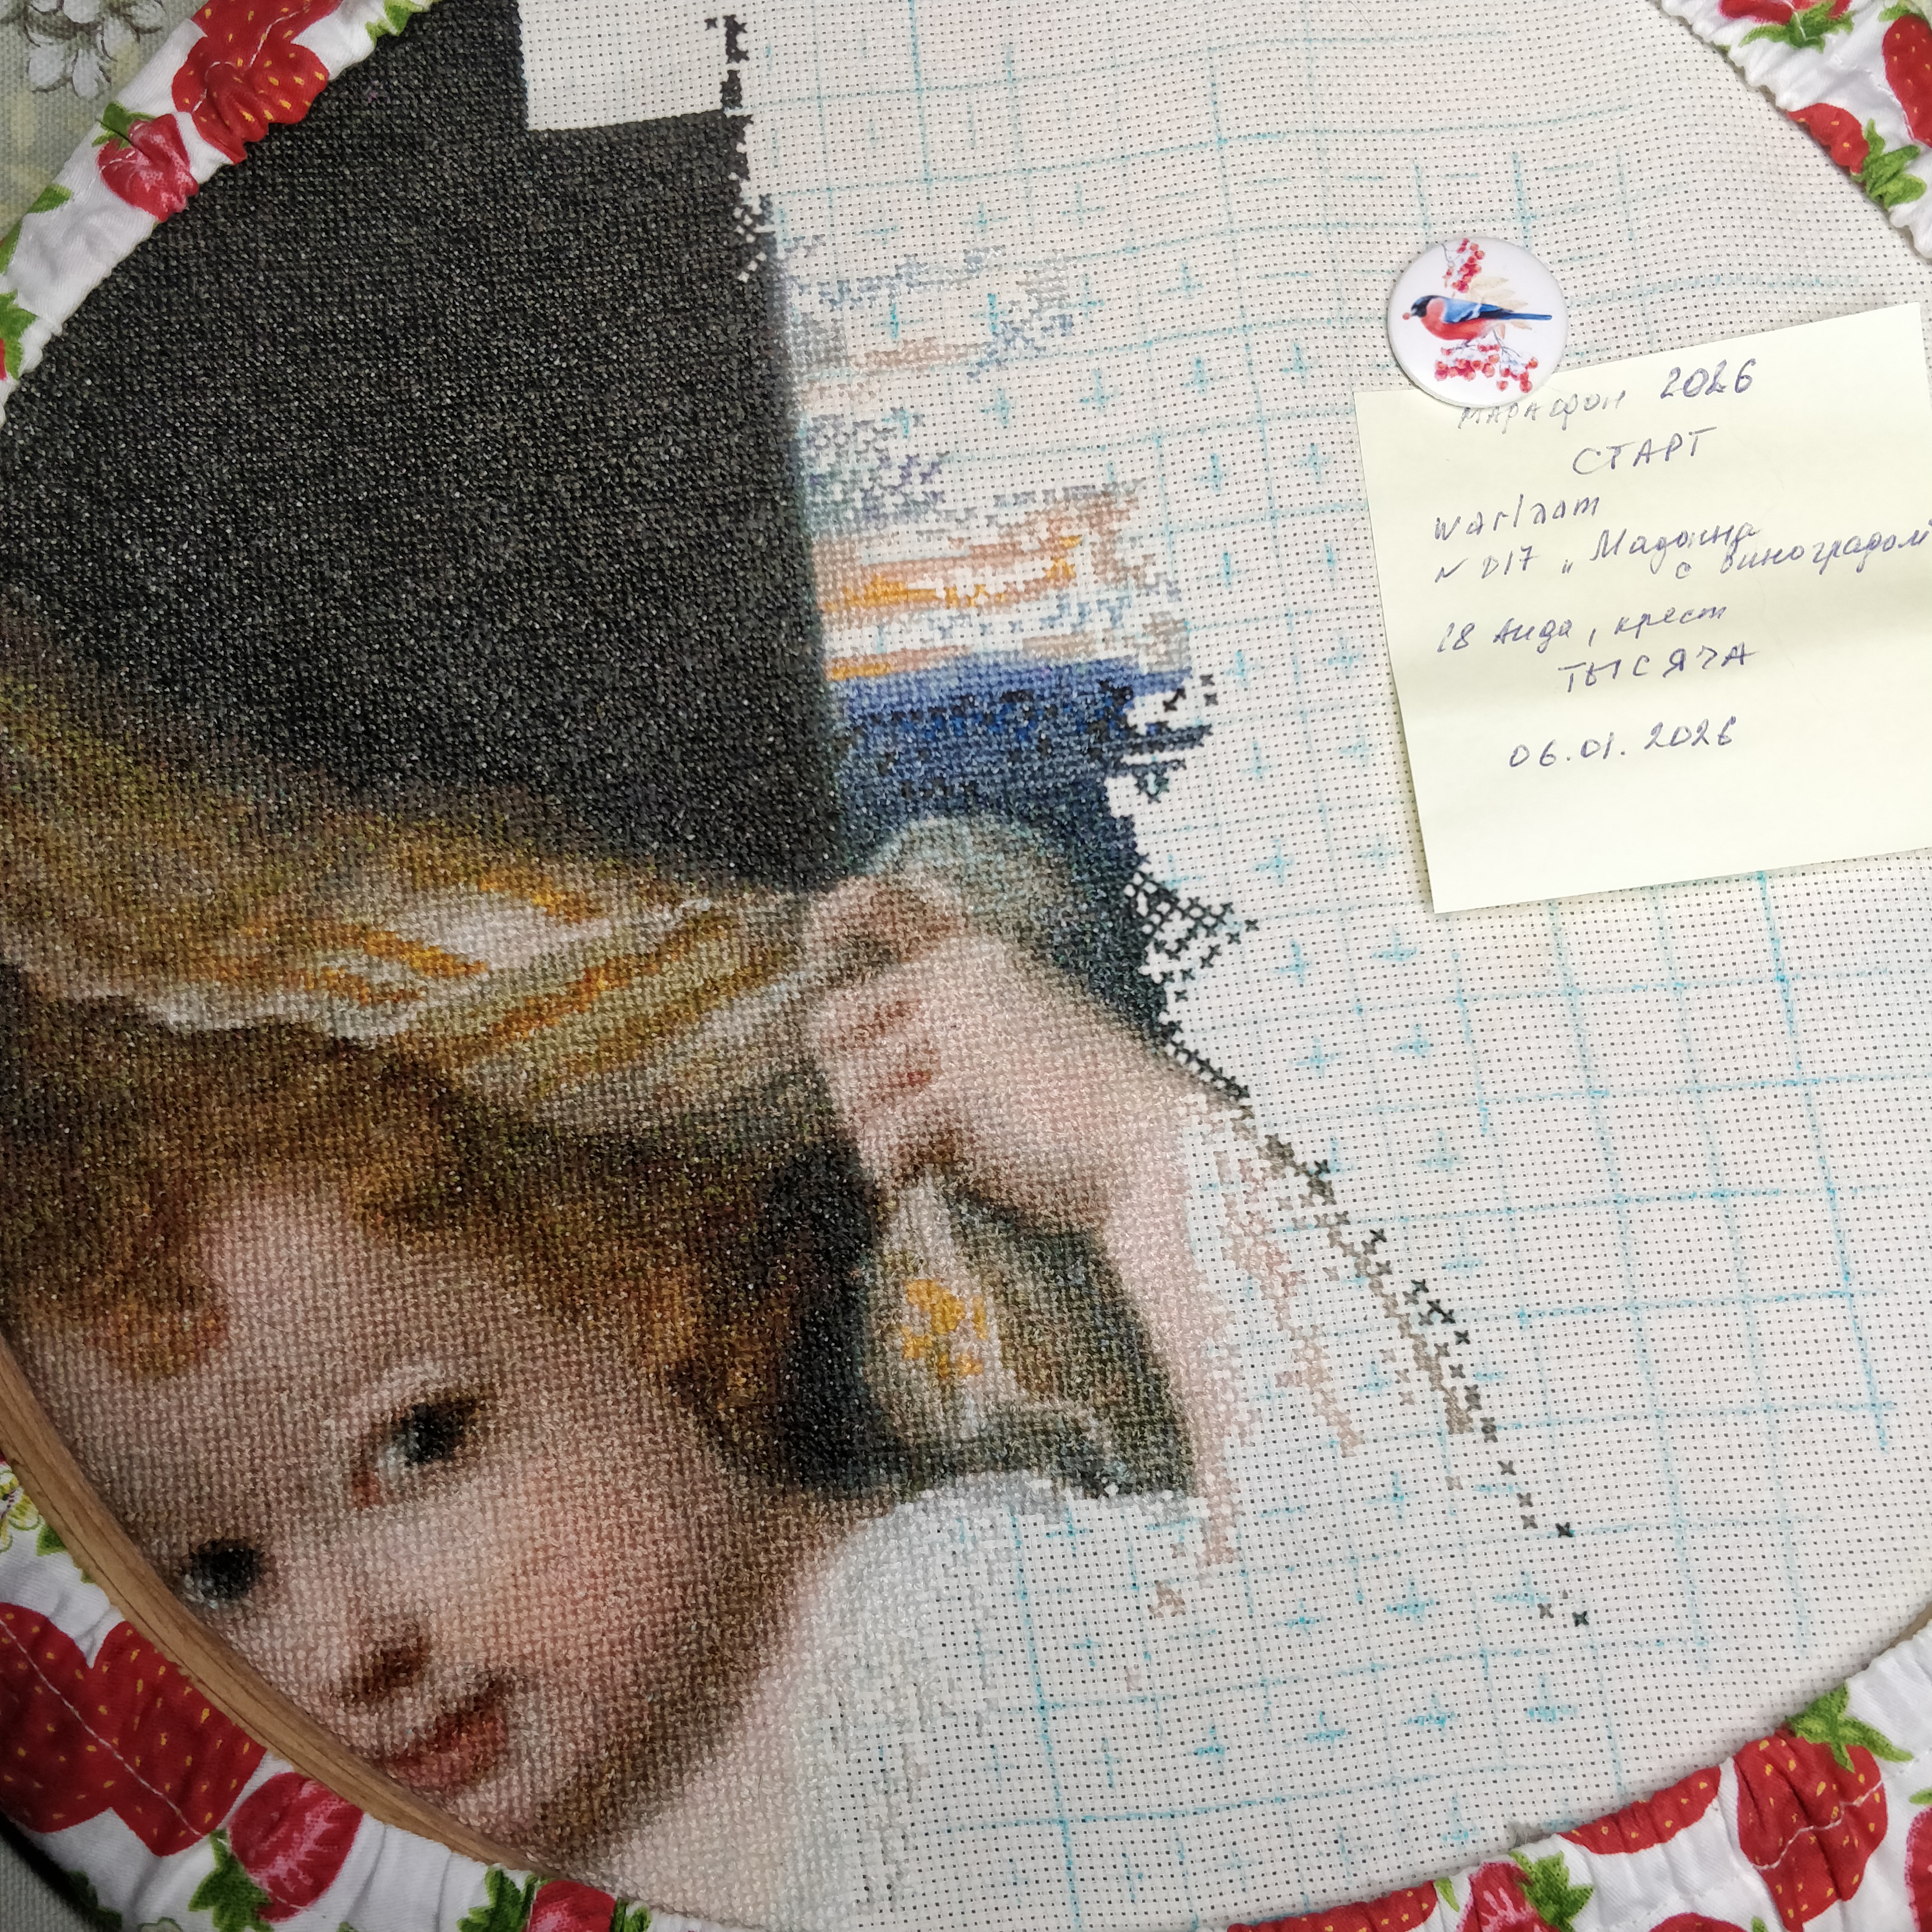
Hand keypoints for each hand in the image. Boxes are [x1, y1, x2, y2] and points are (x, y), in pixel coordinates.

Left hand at [804, 878, 1189, 1233]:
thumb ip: (952, 1035)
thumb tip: (857, 1073)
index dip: (837, 915)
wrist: (1160, 1155)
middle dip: (846, 1080)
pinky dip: (895, 1171)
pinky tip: (931, 1176)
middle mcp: (961, 980)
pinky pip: (880, 1140)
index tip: (817, 943)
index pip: (887, 903)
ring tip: (936, 1154)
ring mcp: (959, 1032)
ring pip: (849, 1089)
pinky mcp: (959, 1091)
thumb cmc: (1096, 1117)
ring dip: (877, 1136)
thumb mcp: (1027, 1039)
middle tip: (894, 1117)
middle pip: (833, 1021)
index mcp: (982, 960)